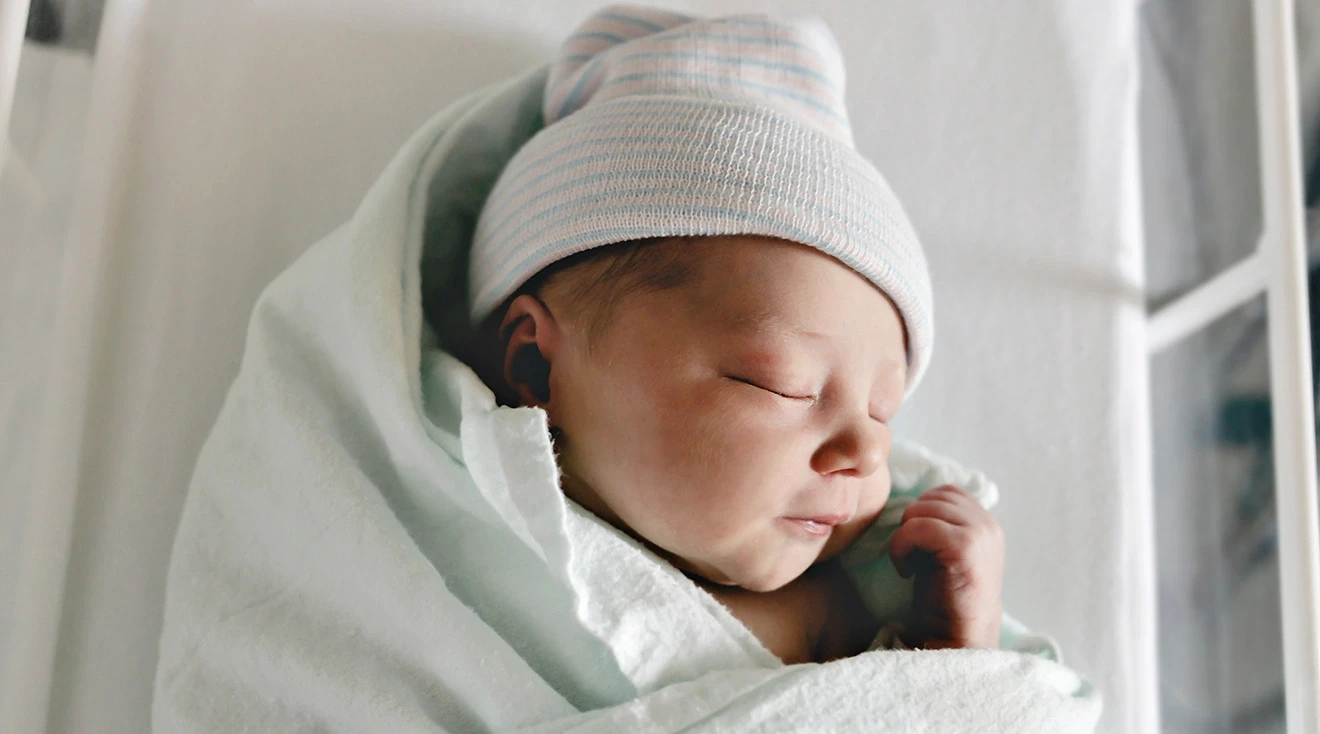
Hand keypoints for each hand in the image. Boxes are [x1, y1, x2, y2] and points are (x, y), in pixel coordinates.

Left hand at [889, 485, 1003, 648]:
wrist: (959, 641)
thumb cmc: (947, 601)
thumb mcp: (946, 554)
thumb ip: (942, 525)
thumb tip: (912, 502)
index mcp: (986, 523)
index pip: (945, 492)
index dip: (923, 513)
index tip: (920, 546)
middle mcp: (988, 525)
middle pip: (932, 497)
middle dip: (912, 524)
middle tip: (913, 558)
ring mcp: (979, 534)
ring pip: (922, 509)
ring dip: (905, 536)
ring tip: (911, 565)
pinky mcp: (964, 547)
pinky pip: (918, 528)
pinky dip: (902, 547)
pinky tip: (906, 572)